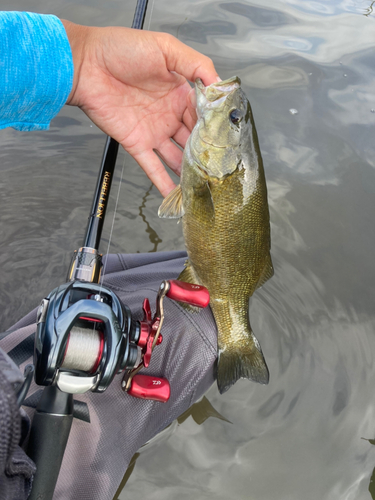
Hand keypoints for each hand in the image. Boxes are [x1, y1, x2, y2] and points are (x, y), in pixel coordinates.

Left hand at [62, 20, 218, 196]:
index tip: (231, 141)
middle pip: (194, 140)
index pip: (204, 115)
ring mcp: (154, 132)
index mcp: (179, 94)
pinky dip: (163, 183)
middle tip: (223, 170)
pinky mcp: (136, 144)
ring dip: (190, 172)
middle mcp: (169, 115)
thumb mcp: (166, 48)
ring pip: (177, 157)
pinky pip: (153, 167)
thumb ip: (197, 65)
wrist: (85, 64)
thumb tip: (221, 85)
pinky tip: (176, 196)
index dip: (216, 128)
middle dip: (207, 154)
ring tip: (207, 187)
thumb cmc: (121, 49)